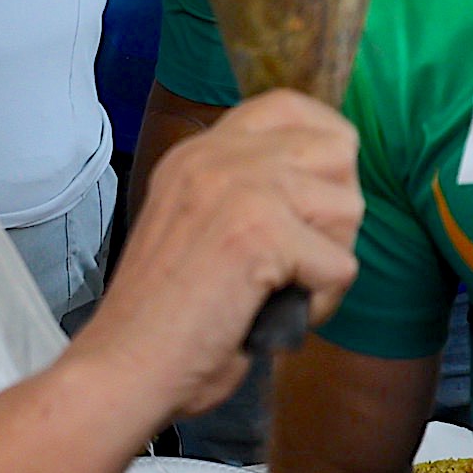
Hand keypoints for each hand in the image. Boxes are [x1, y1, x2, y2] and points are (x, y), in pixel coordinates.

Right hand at [74, 92, 358, 417]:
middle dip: (336, 213)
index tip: (315, 203)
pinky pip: (341, 264)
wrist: (124, 366)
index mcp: (198, 153)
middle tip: (297, 262)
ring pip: (347, 206)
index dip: (324, 147)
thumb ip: (246, 194)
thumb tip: (329, 191)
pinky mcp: (258, 231)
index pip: (290, 105)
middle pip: (337, 150)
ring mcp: (237, 188)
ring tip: (282, 293)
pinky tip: (273, 316)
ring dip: (330, 262)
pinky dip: (321, 304)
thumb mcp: (196, 225)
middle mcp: (216, 156)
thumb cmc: (164, 319)